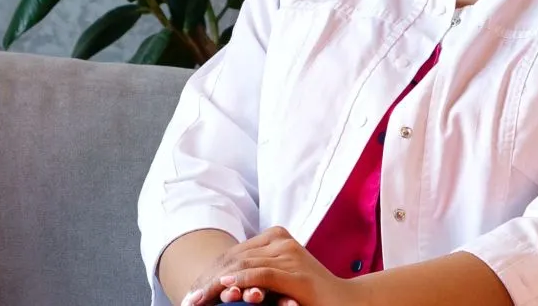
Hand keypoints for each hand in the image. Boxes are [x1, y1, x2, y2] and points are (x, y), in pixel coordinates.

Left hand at [179, 227, 323, 305]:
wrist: (347, 303)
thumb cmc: (309, 295)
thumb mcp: (277, 282)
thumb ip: (254, 277)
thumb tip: (219, 286)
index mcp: (275, 238)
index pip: (234, 254)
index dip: (210, 273)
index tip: (192, 294)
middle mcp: (281, 241)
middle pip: (235, 259)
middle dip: (209, 281)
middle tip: (190, 299)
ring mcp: (290, 255)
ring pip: (245, 265)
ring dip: (218, 284)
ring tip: (200, 297)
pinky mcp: (298, 274)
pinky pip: (264, 274)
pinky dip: (243, 280)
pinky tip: (225, 286)